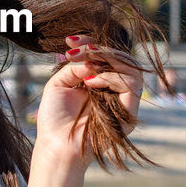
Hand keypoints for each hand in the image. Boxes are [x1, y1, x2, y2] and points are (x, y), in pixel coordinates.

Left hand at [34, 35, 142, 164]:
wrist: (56, 145)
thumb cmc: (54, 119)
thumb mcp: (59, 83)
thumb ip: (75, 65)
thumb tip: (91, 56)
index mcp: (98, 82)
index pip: (105, 56)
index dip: (90, 43)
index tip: (69, 41)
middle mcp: (113, 90)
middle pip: (120, 57)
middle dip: (98, 47)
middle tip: (75, 50)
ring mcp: (123, 100)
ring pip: (130, 67)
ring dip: (106, 58)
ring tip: (84, 63)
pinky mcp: (129, 111)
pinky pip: (130, 83)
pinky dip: (110, 76)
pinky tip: (90, 82)